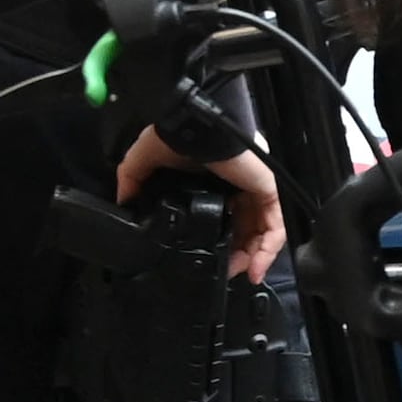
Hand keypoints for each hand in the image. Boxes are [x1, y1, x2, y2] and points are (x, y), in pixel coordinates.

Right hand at [114, 128, 286, 282]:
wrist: (193, 126)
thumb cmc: (176, 135)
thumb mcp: (145, 160)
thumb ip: (134, 180)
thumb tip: (125, 203)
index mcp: (215, 182)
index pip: (225, 216)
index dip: (221, 241)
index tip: (211, 260)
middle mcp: (238, 186)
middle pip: (247, 229)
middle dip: (238, 255)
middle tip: (226, 272)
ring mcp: (255, 188)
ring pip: (264, 232)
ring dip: (253, 258)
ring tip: (239, 274)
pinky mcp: (268, 189)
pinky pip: (276, 226)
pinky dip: (267, 251)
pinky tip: (254, 268)